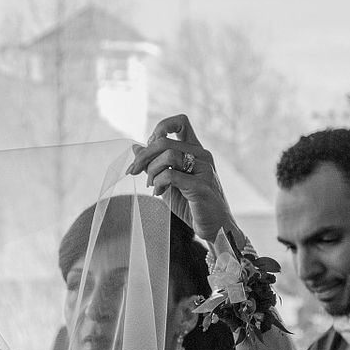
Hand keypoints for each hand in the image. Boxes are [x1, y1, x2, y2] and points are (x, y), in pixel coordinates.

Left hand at [127, 114, 237, 244]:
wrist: (215, 227)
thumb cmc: (192, 204)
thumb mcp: (168, 182)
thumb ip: (155, 165)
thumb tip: (135, 148)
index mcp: (196, 150)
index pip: (180, 122)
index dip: (159, 129)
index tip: (148, 149)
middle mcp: (202, 155)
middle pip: (165, 140)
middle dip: (143, 156)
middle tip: (134, 171)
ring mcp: (204, 170)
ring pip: (168, 155)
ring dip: (152, 171)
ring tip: (151, 185)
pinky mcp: (201, 186)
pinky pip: (171, 175)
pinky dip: (158, 183)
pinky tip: (158, 192)